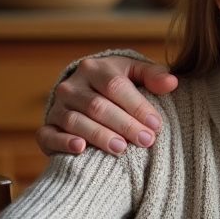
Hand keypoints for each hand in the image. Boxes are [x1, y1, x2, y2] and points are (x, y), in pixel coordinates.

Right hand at [35, 56, 177, 156]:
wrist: (84, 94)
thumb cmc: (117, 85)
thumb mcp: (134, 74)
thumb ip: (153, 76)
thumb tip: (172, 82)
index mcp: (94, 69)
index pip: (115, 86)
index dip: (137, 106)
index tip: (156, 125)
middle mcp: (72, 86)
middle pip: (97, 106)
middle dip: (124, 125)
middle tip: (145, 141)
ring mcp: (57, 107)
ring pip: (76, 121)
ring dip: (99, 136)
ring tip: (122, 149)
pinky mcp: (47, 127)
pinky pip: (49, 135)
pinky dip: (63, 142)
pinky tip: (81, 149)